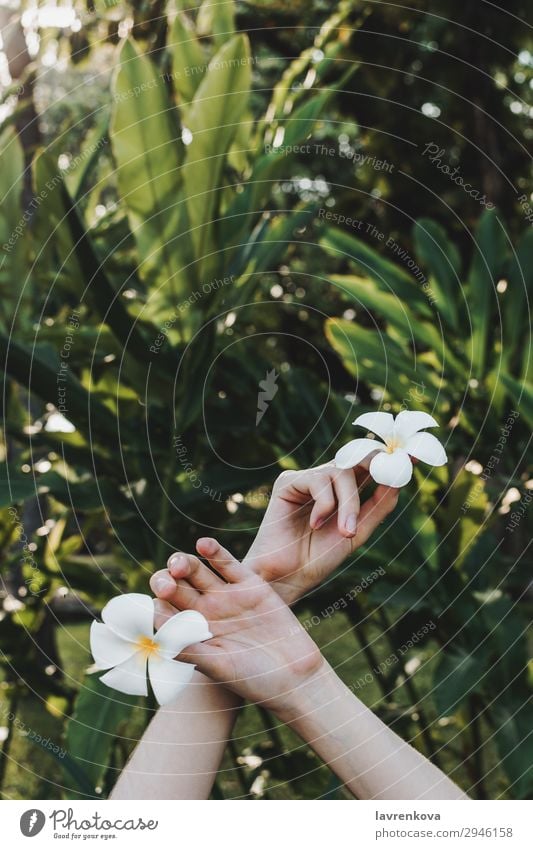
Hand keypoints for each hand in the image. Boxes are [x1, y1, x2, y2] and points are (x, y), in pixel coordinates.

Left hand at [151, 538, 323, 710]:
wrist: (294, 674)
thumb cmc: (253, 678)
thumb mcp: (218, 666)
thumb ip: (191, 650)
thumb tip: (159, 641)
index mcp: (190, 632)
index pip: (164, 613)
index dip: (154, 607)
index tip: (149, 608)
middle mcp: (204, 611)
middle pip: (176, 587)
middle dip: (166, 582)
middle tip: (165, 585)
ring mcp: (226, 595)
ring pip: (197, 572)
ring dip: (184, 564)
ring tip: (179, 564)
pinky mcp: (249, 584)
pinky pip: (227, 563)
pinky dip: (214, 552)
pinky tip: (203, 545)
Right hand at [242, 464, 398, 602]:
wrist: (288, 577)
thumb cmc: (318, 557)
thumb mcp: (357, 533)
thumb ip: (377, 507)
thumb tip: (398, 481)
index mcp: (344, 491)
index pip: (369, 467)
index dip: (389, 460)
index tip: (414, 456)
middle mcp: (326, 481)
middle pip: (357, 461)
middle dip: (376, 465)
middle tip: (392, 473)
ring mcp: (307, 479)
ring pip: (341, 472)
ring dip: (349, 503)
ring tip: (346, 531)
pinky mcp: (288, 482)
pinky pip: (318, 480)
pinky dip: (325, 505)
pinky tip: (314, 525)